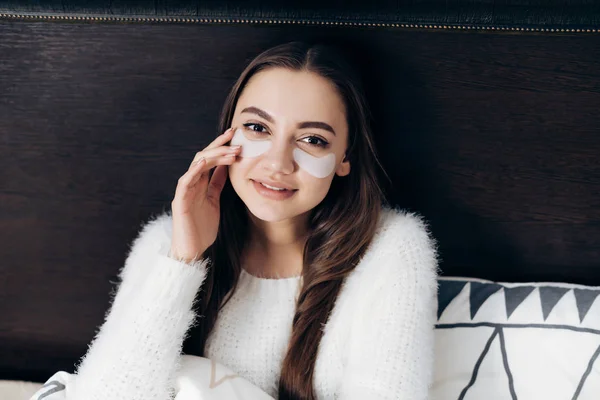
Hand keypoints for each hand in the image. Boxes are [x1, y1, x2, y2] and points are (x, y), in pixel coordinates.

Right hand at [169, 127, 240, 262]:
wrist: (192, 250)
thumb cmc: (202, 228)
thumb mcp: (214, 200)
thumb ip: (217, 183)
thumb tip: (227, 167)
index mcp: (200, 183)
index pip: (211, 159)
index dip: (221, 146)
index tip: (236, 136)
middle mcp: (191, 183)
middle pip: (203, 157)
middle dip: (219, 146)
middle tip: (235, 139)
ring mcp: (184, 191)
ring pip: (196, 166)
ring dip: (213, 156)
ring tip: (230, 151)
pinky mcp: (180, 202)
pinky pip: (184, 183)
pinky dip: (193, 171)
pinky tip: (203, 163)